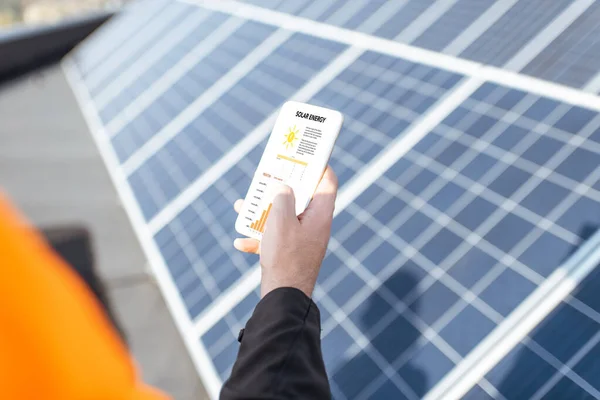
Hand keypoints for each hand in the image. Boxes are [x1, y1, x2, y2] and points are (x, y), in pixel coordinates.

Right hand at [233, 166, 337, 297]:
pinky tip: (242, 242)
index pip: (327, 181)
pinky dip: (261, 236)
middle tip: (267, 176)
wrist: (283, 298)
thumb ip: (282, 197)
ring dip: (264, 210)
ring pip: (285, 216)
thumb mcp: (281, 221)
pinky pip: (277, 236)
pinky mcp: (293, 252)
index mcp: (320, 214)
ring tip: (244, 207)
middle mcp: (316, 225)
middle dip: (281, 186)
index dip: (318, 164)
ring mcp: (304, 239)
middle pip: (302, 196)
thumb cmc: (285, 258)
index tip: (305, 154)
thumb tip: (284, 186)